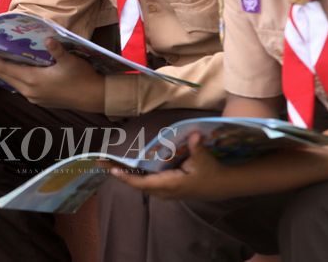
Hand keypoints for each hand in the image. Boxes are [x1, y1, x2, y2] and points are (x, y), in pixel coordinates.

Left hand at [0, 38, 104, 111]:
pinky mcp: (40, 101)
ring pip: (12, 83)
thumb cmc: (82, 77)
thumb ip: (56, 49)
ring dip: (3, 72)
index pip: (5, 68)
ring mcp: (34, 98)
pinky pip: (21, 88)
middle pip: (5, 77)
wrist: (95, 98)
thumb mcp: (69, 60)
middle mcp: (29, 91)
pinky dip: (13, 78)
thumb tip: (47, 38)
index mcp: (33, 80)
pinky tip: (14, 72)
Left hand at [112, 133, 249, 200]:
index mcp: (171, 184)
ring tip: (110, 164)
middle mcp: (166, 191)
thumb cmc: (213, 172)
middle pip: (138, 184)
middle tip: (102, 162)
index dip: (127, 178)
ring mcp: (168, 193)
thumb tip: (194, 133)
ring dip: (127, 176)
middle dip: (121, 174)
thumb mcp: (204, 159)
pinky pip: (149, 185)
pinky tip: (128, 168)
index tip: (112, 170)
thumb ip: (196, 146)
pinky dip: (137, 177)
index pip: (144, 183)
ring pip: (143, 185)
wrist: (225, 185)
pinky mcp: (170, 190)